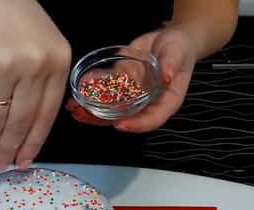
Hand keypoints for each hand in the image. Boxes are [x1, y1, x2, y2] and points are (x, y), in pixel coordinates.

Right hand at [0, 0, 71, 170]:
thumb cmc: (13, 20)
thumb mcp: (42, 45)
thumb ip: (41, 82)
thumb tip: (25, 133)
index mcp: (57, 61)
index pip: (46, 113)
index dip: (34, 142)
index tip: (24, 162)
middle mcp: (33, 65)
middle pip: (20, 121)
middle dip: (9, 149)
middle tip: (1, 166)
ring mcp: (1, 67)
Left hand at [66, 26, 197, 131]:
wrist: (171, 39)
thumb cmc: (180, 49)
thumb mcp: (178, 53)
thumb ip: (171, 65)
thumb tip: (166, 76)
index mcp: (164, 102)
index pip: (152, 119)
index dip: (136, 125)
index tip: (119, 125)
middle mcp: (146, 102)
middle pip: (125, 117)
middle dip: (102, 119)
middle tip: (83, 115)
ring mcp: (132, 94)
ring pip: (111, 107)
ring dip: (91, 108)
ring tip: (73, 106)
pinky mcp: (122, 82)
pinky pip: (106, 89)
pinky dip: (92, 89)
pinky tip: (79, 88)